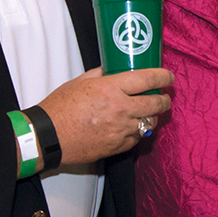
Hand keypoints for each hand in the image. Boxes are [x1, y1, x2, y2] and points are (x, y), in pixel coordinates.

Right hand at [37, 67, 172, 166]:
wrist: (48, 137)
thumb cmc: (60, 108)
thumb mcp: (79, 82)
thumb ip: (100, 74)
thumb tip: (112, 69)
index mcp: (111, 89)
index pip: (147, 79)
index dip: (163, 76)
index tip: (168, 76)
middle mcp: (121, 109)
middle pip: (156, 103)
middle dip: (164, 99)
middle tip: (164, 97)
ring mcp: (120, 130)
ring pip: (150, 123)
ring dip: (153, 116)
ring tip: (149, 112)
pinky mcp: (117, 147)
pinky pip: (137, 138)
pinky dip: (139, 132)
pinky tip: (133, 126)